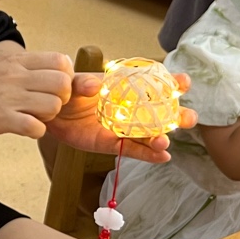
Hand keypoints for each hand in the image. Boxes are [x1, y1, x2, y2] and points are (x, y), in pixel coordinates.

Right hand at [0, 49, 73, 138]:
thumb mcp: (0, 66)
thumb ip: (28, 67)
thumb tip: (60, 68)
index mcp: (15, 61)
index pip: (60, 61)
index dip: (66, 76)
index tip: (56, 86)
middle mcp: (14, 76)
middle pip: (62, 83)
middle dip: (62, 97)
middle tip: (49, 104)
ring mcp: (8, 97)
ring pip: (53, 106)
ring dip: (50, 116)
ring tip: (35, 116)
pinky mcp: (1, 119)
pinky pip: (36, 127)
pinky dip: (37, 131)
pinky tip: (26, 128)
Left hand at [46, 73, 197, 162]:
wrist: (51, 112)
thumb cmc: (67, 91)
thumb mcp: (74, 82)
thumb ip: (83, 82)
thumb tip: (95, 85)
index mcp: (128, 87)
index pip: (157, 84)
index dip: (174, 83)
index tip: (184, 83)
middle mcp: (133, 109)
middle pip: (163, 113)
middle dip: (180, 116)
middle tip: (188, 119)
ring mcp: (125, 128)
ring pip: (150, 135)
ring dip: (161, 139)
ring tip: (164, 142)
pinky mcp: (112, 144)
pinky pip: (132, 150)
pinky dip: (147, 155)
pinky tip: (162, 157)